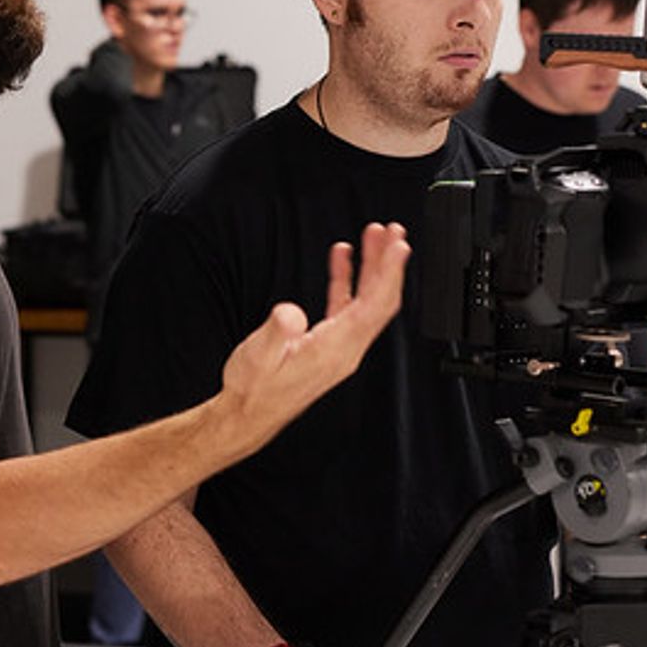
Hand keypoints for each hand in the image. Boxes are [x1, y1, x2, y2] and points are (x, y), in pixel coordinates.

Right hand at [219, 223, 409, 440]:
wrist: (248, 414)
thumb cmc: (253, 389)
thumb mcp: (258, 357)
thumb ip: (277, 331)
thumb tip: (291, 312)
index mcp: (336, 349)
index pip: (375, 305)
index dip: (390, 273)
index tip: (398, 246)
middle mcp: (345, 349)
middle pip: (380, 300)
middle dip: (389, 263)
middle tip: (394, 232)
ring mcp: (340, 346)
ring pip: (367, 301)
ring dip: (373, 267)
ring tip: (374, 238)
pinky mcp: (329, 344)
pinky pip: (347, 306)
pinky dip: (349, 279)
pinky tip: (343, 260)